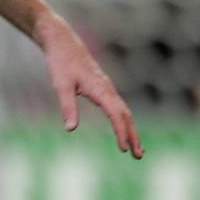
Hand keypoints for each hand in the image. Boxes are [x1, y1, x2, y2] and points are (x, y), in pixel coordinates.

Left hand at [38, 13, 143, 158]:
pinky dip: (124, 121)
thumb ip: (67, 107)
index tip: (123, 149)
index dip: (121, 132)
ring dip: (131, 130)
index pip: (116, 114)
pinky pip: (118, 107)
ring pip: (124, 111)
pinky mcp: (103, 88)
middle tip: (138, 156)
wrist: (63, 43)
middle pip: (126, 115)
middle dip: (133, 136)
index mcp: (100, 89)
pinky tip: (123, 130)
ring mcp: (107, 88)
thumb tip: (70, 129)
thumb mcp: (61, 86)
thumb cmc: (61, 63)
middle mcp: (108, 89)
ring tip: (136, 150)